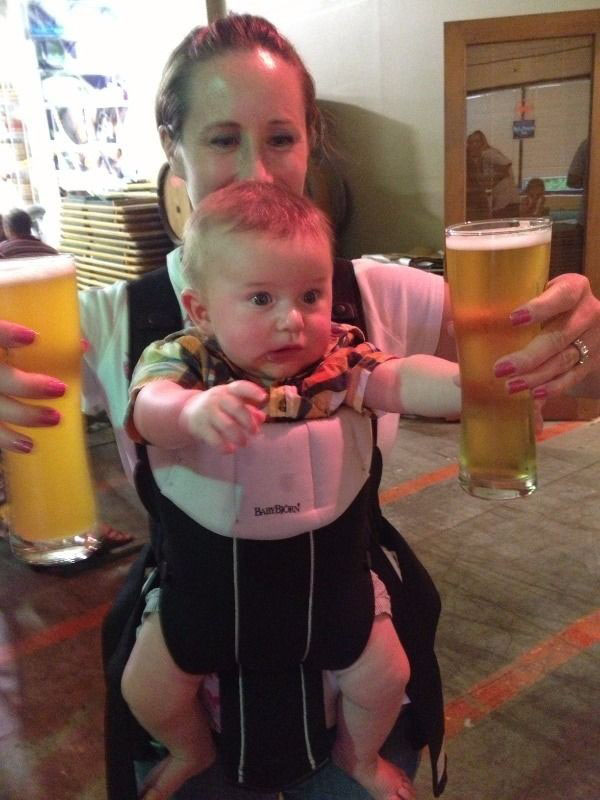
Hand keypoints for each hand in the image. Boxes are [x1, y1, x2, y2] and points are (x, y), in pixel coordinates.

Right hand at [0, 322, 64, 452]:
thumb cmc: (5, 354)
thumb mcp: (8, 330)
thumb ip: (34, 336)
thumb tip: (82, 345)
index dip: (6, 335)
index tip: (31, 337)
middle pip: (0, 379)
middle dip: (28, 386)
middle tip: (59, 389)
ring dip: (24, 416)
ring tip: (54, 418)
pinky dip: (7, 440)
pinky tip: (28, 446)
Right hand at [180, 380, 266, 452]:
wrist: (188, 410)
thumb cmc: (219, 405)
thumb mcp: (232, 402)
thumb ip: (249, 409)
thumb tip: (262, 418)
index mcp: (228, 390)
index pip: (241, 387)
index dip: (253, 391)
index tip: (264, 398)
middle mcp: (217, 398)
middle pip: (236, 408)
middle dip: (248, 422)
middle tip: (255, 432)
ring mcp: (207, 412)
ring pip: (227, 425)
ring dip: (238, 436)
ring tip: (244, 443)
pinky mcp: (199, 426)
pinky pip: (214, 438)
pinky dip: (224, 446)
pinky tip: (230, 450)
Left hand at [493, 273, 599, 397]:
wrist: (585, 323)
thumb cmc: (548, 307)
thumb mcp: (534, 299)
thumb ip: (499, 311)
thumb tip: (454, 328)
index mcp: (573, 289)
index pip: (562, 295)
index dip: (540, 307)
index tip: (512, 319)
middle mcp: (588, 312)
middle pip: (559, 336)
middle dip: (529, 356)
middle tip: (500, 369)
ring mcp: (593, 339)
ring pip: (564, 360)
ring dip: (536, 376)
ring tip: (510, 386)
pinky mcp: (592, 362)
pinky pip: (573, 377)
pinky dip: (553, 388)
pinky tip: (535, 395)